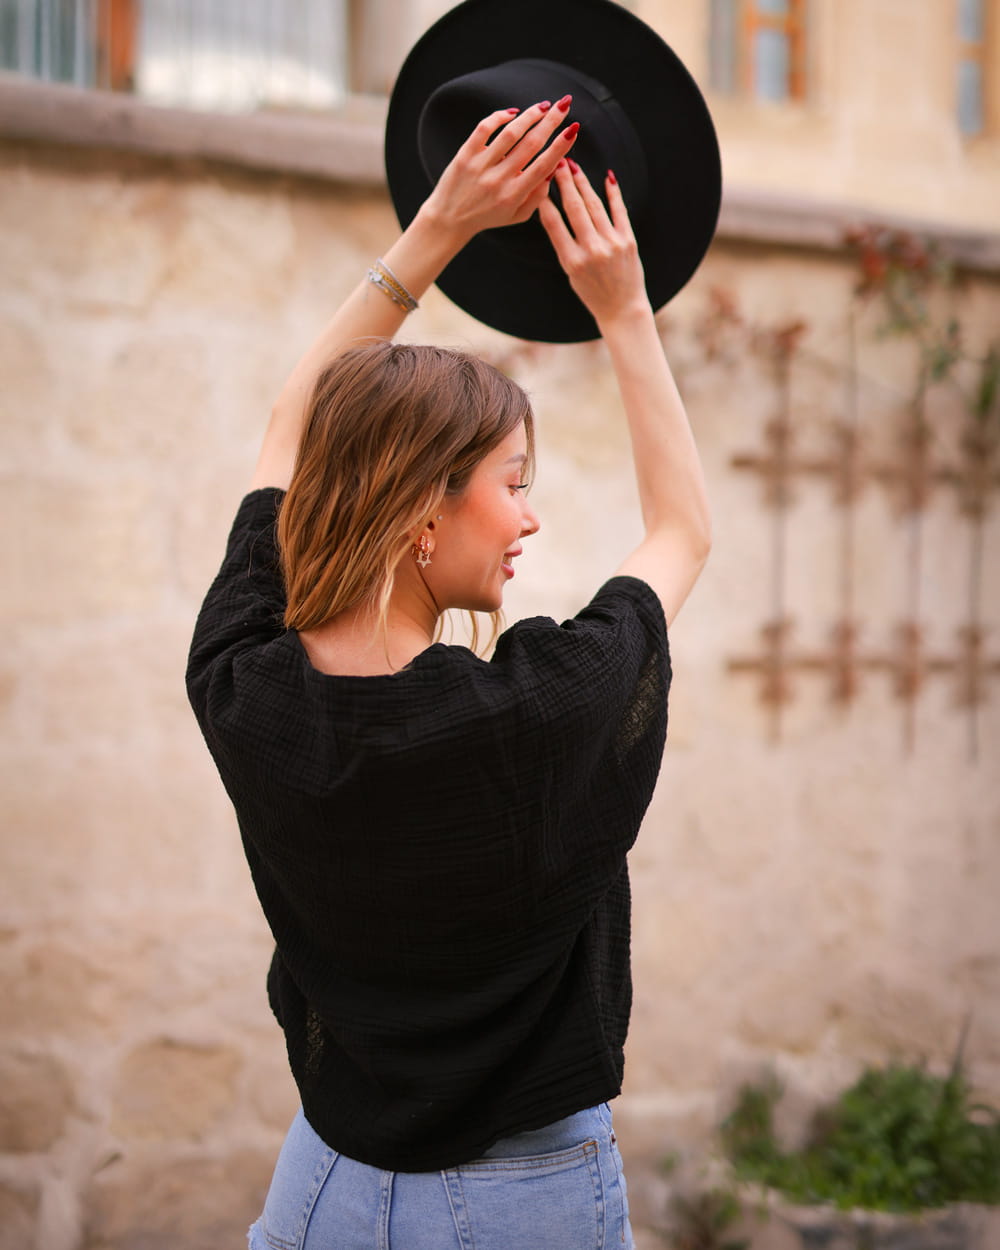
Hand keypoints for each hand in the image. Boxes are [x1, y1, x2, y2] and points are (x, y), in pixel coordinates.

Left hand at [418, 101, 579, 247]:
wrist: (449, 220)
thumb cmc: (487, 217)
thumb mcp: (516, 216)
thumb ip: (537, 196)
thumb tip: (554, 169)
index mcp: (514, 195)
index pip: (543, 166)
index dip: (561, 146)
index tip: (574, 129)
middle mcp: (498, 180)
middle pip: (530, 144)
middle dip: (551, 121)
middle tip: (565, 104)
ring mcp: (480, 166)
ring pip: (510, 133)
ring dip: (529, 115)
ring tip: (543, 106)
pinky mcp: (465, 156)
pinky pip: (484, 129)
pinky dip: (500, 116)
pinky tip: (513, 113)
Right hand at [539, 161, 648, 326]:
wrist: (622, 309)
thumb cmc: (592, 292)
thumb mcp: (570, 273)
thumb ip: (564, 245)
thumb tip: (554, 214)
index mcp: (572, 261)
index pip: (553, 224)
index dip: (544, 201)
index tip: (539, 182)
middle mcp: (591, 251)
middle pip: (575, 209)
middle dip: (565, 183)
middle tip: (557, 163)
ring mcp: (611, 244)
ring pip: (595, 206)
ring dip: (583, 183)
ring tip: (574, 167)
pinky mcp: (628, 241)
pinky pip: (619, 212)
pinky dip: (613, 194)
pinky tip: (608, 177)